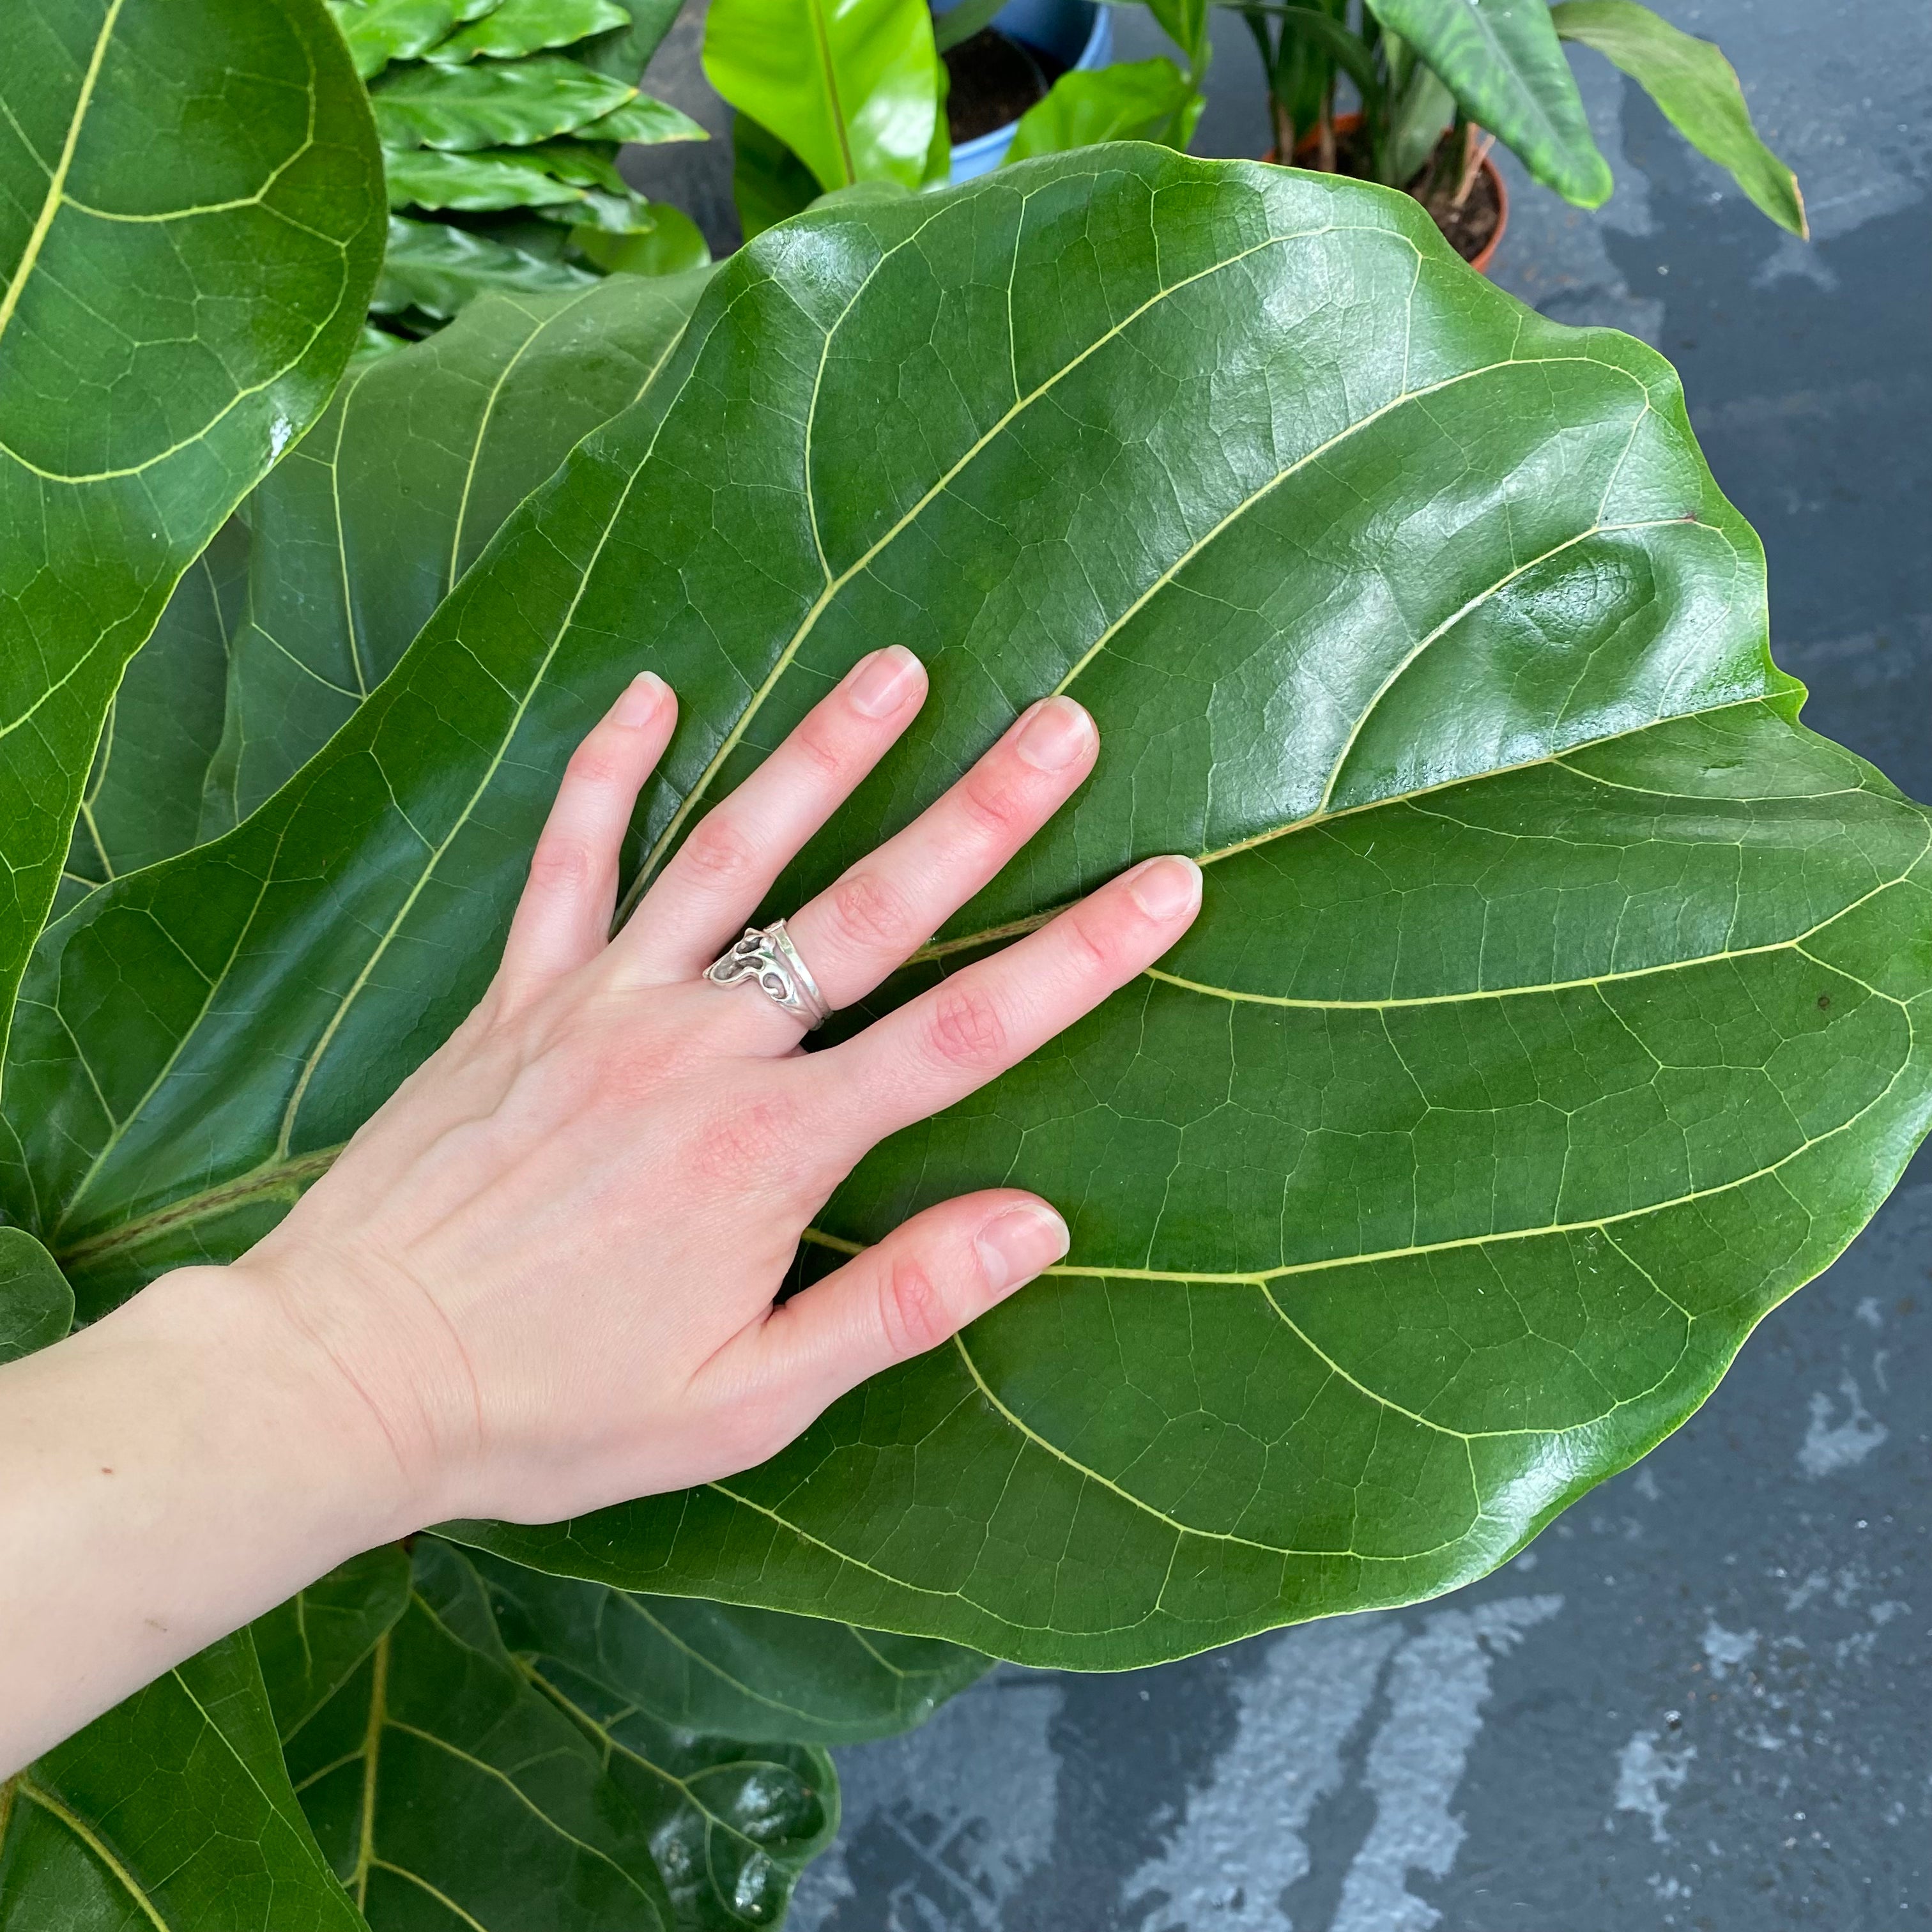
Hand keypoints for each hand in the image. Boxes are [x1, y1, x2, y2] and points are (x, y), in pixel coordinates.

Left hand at [238, 646, 1202, 1529]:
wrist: (348, 1378)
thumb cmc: (555, 1407)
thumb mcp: (745, 1400)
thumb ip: (894, 1304)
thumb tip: (1037, 1222)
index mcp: (773, 1149)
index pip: (963, 1034)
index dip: (1079, 957)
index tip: (1168, 884)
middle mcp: (702, 1049)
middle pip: (868, 911)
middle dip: (981, 814)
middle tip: (1065, 726)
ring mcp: (604, 1005)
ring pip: (732, 854)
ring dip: (822, 755)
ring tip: (898, 668)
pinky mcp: (518, 996)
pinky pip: (567, 861)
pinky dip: (605, 773)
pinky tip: (652, 695)